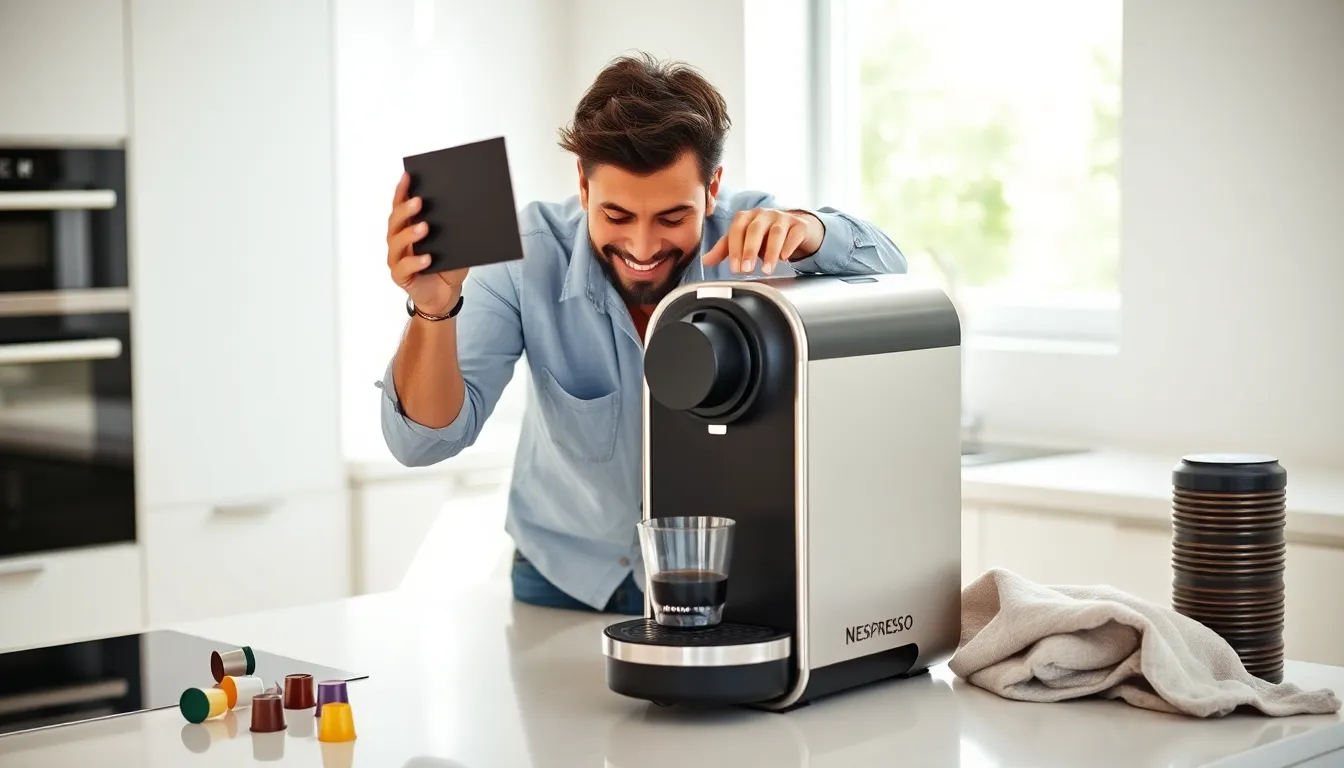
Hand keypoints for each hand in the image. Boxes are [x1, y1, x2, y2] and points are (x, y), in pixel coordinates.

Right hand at [386, 172, 466, 315]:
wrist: (446, 295)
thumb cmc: (448, 265)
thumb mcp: (456, 244)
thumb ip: (457, 228)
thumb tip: (473, 207)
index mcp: (408, 227)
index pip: (401, 205)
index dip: (402, 190)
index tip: (408, 176)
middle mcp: (398, 240)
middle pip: (395, 221)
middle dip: (406, 209)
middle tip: (419, 201)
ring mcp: (397, 258)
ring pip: (396, 243)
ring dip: (409, 234)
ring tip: (424, 227)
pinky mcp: (401, 276)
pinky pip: (404, 268)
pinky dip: (415, 262)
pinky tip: (427, 258)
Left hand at [702, 208, 823, 274]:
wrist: (795, 229)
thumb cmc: (765, 236)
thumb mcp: (744, 241)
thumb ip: (726, 249)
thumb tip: (706, 261)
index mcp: (747, 217)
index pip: (737, 230)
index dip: (734, 249)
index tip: (735, 268)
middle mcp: (764, 214)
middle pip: (755, 229)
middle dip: (749, 250)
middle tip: (746, 270)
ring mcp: (783, 218)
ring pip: (776, 232)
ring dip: (770, 252)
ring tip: (766, 270)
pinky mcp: (800, 225)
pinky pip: (795, 233)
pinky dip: (789, 245)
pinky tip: (785, 257)